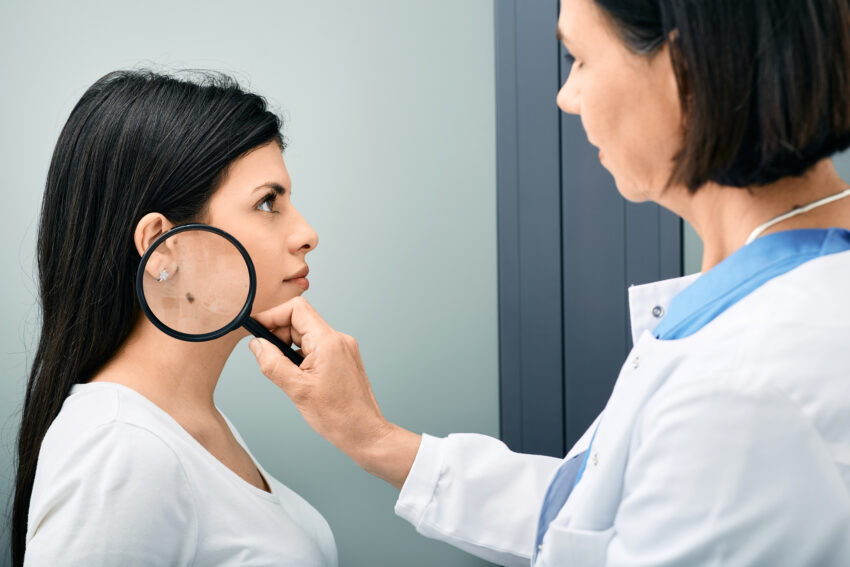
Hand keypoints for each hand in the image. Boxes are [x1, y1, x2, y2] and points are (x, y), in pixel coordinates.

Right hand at [249, 297, 419, 488]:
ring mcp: (343, 349)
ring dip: (288, 347)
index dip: (272, 316)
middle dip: (278, 335)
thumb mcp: (296, 390)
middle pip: (299, 321)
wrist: (365, 433)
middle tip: (266, 358)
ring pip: (306, 335)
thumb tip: (256, 345)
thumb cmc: (338, 416)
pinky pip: (315, 347)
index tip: (255, 330)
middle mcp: (338, 339)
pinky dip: (300, 356)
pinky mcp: (343, 359)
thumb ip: (272, 363)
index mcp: (328, 341)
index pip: (296, 309)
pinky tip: (298, 377)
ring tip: (285, 373)